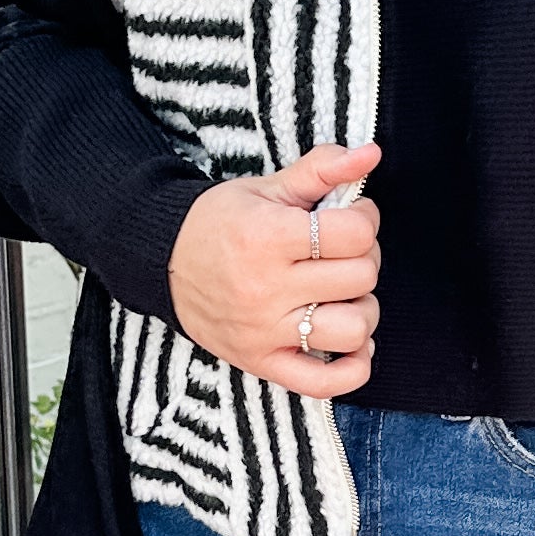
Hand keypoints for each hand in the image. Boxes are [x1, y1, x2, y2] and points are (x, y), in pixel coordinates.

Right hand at [170, 142, 381, 395]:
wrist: (163, 261)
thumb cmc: (220, 221)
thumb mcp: (267, 187)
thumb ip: (322, 169)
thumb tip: (372, 153)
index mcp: (267, 237)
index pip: (354, 233)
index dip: (365, 220)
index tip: (350, 218)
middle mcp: (265, 288)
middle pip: (360, 277)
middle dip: (364, 258)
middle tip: (343, 252)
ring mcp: (264, 331)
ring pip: (353, 329)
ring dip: (363, 309)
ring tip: (343, 294)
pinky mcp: (261, 361)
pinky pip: (323, 382)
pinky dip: (353, 367)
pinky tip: (351, 343)